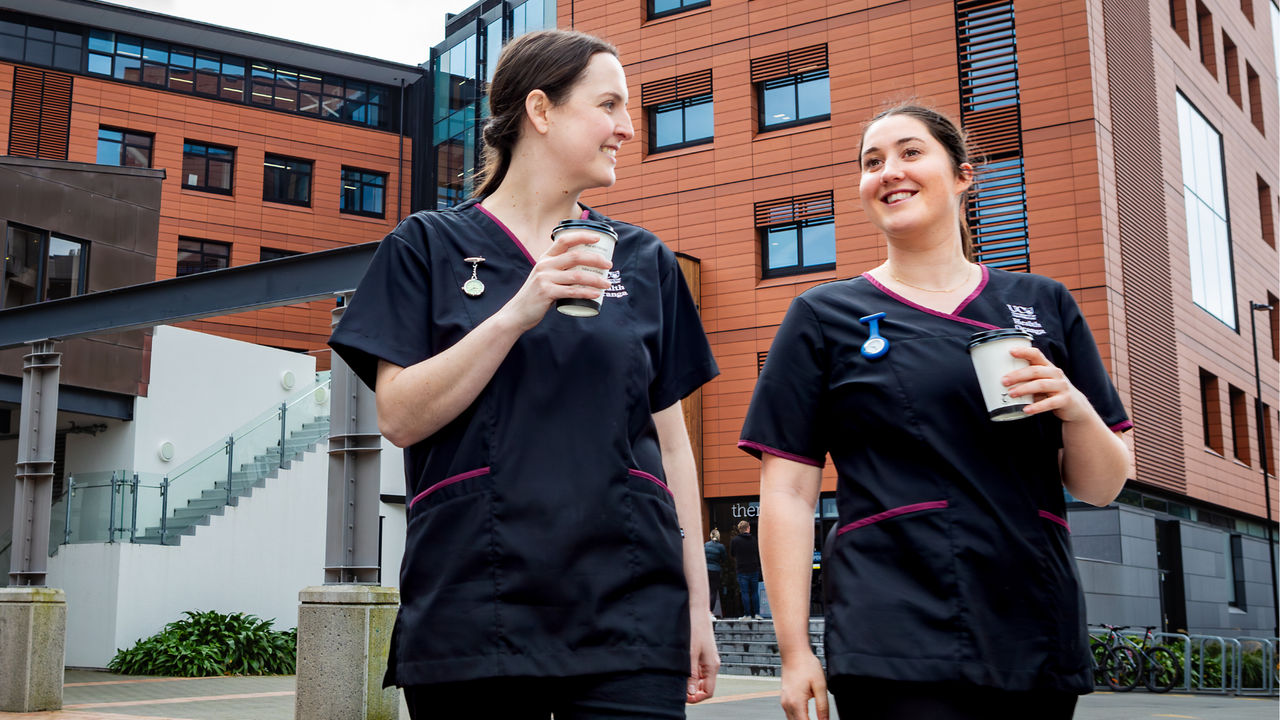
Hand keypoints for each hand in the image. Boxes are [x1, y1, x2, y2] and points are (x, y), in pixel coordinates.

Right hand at [496, 230, 612, 330]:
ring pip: (577, 276)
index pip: (564, 240)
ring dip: (595, 279)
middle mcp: (545, 265)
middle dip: (595, 260)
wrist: (518, 312)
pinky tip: (596, 294)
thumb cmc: (536, 295)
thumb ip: (559, 270)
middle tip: (609, 265)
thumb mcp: (544, 276)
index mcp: (545, 258)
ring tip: (606, 283)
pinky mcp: (547, 293)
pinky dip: (586, 292)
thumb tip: (583, 268)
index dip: (582, 236)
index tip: (597, 238)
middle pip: (575, 256)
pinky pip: (571, 291)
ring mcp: (545, 279)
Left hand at [686, 610, 719, 702]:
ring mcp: (707, 659)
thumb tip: (690, 692)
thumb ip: (691, 673)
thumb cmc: (695, 627)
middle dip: (692, 691)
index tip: (683, 697)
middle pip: (704, 686)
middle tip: (677, 688)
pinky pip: (697, 669)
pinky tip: (679, 667)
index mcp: (712, 666)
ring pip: (700, 678)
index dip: (696, 698)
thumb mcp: (690, 653)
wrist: (696, 610)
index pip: (708, 691)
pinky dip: (689, 672)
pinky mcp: (702, 653)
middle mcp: (711, 664)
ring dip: (689, 681)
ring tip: (676, 677)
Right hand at [779, 651, 827, 719]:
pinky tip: (806, 717)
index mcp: (796, 702)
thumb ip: (823, 706)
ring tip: (815, 718)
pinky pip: (790, 715)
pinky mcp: (784, 699)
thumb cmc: (806, 665)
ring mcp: (784, 702)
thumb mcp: (821, 686)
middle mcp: (787, 704)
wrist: (794, 653)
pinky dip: (798, 718)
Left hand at [1004, 346, 1094, 422]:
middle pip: (1035, 371)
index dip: (1024, 352)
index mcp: (1047, 366)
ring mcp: (1061, 386)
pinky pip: (1049, 403)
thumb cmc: (1051, 391)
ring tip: (1011, 394)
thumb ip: (1026, 379)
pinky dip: (1036, 407)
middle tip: (1003, 381)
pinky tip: (1026, 409)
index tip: (1011, 352)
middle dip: (1018, 375)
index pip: (1036, 354)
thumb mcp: (1041, 381)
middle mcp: (1055, 374)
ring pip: (1041, 385)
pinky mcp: (1065, 400)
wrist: (1075, 406)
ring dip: (1024, 389)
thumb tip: (999, 381)